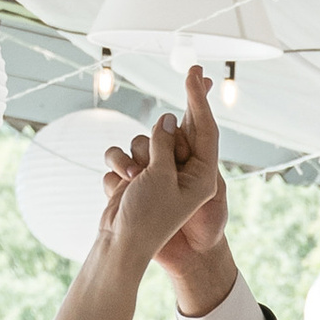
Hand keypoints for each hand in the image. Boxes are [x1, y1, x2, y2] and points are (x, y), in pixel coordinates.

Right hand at [98, 66, 223, 267]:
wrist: (121, 249)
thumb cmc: (149, 219)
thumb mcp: (162, 178)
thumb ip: (165, 145)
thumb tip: (167, 119)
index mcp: (200, 175)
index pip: (203, 129)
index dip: (198, 99)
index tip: (194, 70)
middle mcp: (179, 172)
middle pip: (169, 133)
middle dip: (156, 139)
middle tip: (155, 156)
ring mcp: (154, 175)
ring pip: (140, 142)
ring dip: (132, 159)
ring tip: (134, 182)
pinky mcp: (131, 180)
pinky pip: (120, 159)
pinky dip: (116, 171)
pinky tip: (120, 190)